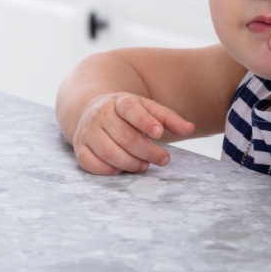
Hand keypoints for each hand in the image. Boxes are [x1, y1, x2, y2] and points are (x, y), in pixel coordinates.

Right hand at [72, 93, 195, 174]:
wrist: (89, 108)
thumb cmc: (125, 112)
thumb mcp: (146, 107)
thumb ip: (168, 118)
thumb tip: (190, 129)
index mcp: (119, 101)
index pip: (131, 109)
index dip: (145, 121)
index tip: (159, 133)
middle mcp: (100, 115)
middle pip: (125, 137)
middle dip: (148, 151)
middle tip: (164, 159)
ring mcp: (88, 132)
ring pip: (109, 152)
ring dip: (130, 163)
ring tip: (144, 165)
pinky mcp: (80, 148)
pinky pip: (90, 163)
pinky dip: (108, 170)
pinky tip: (121, 169)